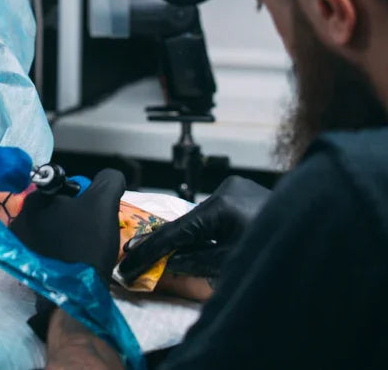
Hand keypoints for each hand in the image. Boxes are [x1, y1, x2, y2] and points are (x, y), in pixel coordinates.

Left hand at [11, 169, 125, 281]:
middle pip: (57, 208)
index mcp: (33, 199)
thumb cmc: (87, 242)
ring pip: (52, 229)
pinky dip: (61, 250)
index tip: (95, 214)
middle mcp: (20, 218)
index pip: (64, 188)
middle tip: (92, 232)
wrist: (76, 291)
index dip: (85, 197)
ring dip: (68, 233)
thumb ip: (108, 181)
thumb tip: (111, 176)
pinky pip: (47, 248)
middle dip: (76, 216)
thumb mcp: (103, 203)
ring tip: (85, 248)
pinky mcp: (26, 264)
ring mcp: (20, 244)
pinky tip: (75, 259)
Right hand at [118, 175, 269, 284]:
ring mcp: (238, 190)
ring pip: (202, 220)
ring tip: (164, 258)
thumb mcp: (233, 264)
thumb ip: (196, 262)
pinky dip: (205, 234)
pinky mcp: (247, 195)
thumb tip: (169, 262)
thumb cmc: (283, 247)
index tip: (126, 264)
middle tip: (138, 261)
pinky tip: (194, 247)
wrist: (327, 230)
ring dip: (188, 240)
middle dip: (166, 245)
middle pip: (187, 223)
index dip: (148, 252)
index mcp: (222, 205)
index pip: (175, 232)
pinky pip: (216, 216)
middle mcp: (227, 190)